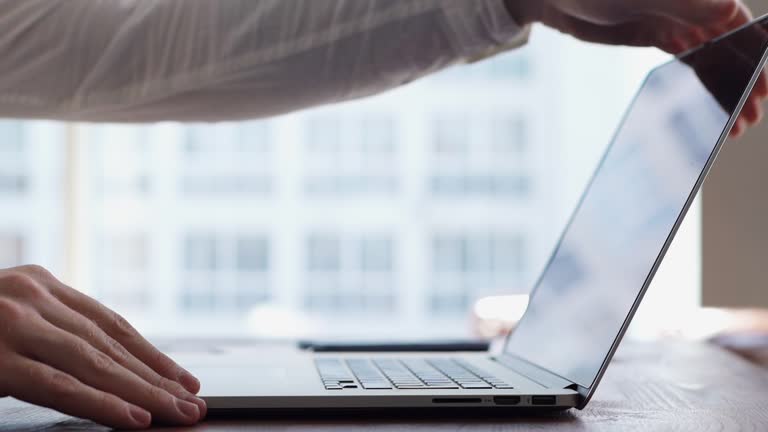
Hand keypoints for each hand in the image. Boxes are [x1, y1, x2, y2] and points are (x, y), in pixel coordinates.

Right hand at [0, 265, 205, 428]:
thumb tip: (100, 364)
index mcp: (40, 285)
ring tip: (177, 412)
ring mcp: (16, 327)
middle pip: (111, 345)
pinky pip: (60, 387)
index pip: (111, 324)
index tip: (183, 379)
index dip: (152, 354)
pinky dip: (104, 404)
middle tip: (192, 402)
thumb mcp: (3, 314)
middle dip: (157, 378)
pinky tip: (135, 417)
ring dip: (144, 392)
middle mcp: (34, 298)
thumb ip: (46, 330)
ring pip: (96, 364)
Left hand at [504, 0, 766, 136]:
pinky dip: (700, 83)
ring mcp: (675, 20)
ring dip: (724, 89)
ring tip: (736, 123)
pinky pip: (686, 60)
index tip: (762, 88)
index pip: (737, 23)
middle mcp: (692, 3)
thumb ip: (684, 4)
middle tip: (751, 117)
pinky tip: (711, 107)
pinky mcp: (656, 35)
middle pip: (727, 45)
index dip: (754, 55)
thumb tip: (729, 10)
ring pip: (710, 57)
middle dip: (742, 81)